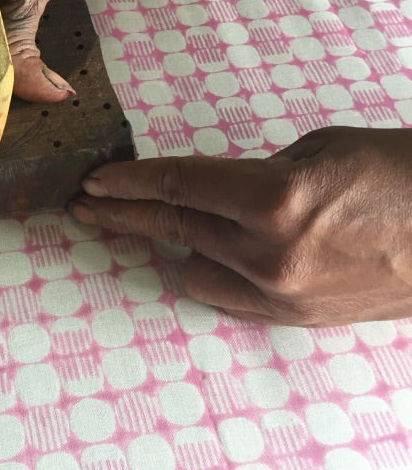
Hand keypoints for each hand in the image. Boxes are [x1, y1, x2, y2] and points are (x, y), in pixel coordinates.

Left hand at [71, 127, 411, 325]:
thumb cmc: (398, 172)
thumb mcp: (319, 149)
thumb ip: (255, 174)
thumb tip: (215, 192)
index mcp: (275, 200)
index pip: (179, 186)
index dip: (129, 182)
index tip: (95, 182)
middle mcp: (270, 255)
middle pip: (175, 228)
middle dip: (125, 215)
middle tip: (88, 207)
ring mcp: (284, 296)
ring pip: (197, 270)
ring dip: (184, 244)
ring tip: (181, 224)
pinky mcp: (299, 320)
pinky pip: (232, 298)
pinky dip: (219, 272)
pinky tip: (218, 254)